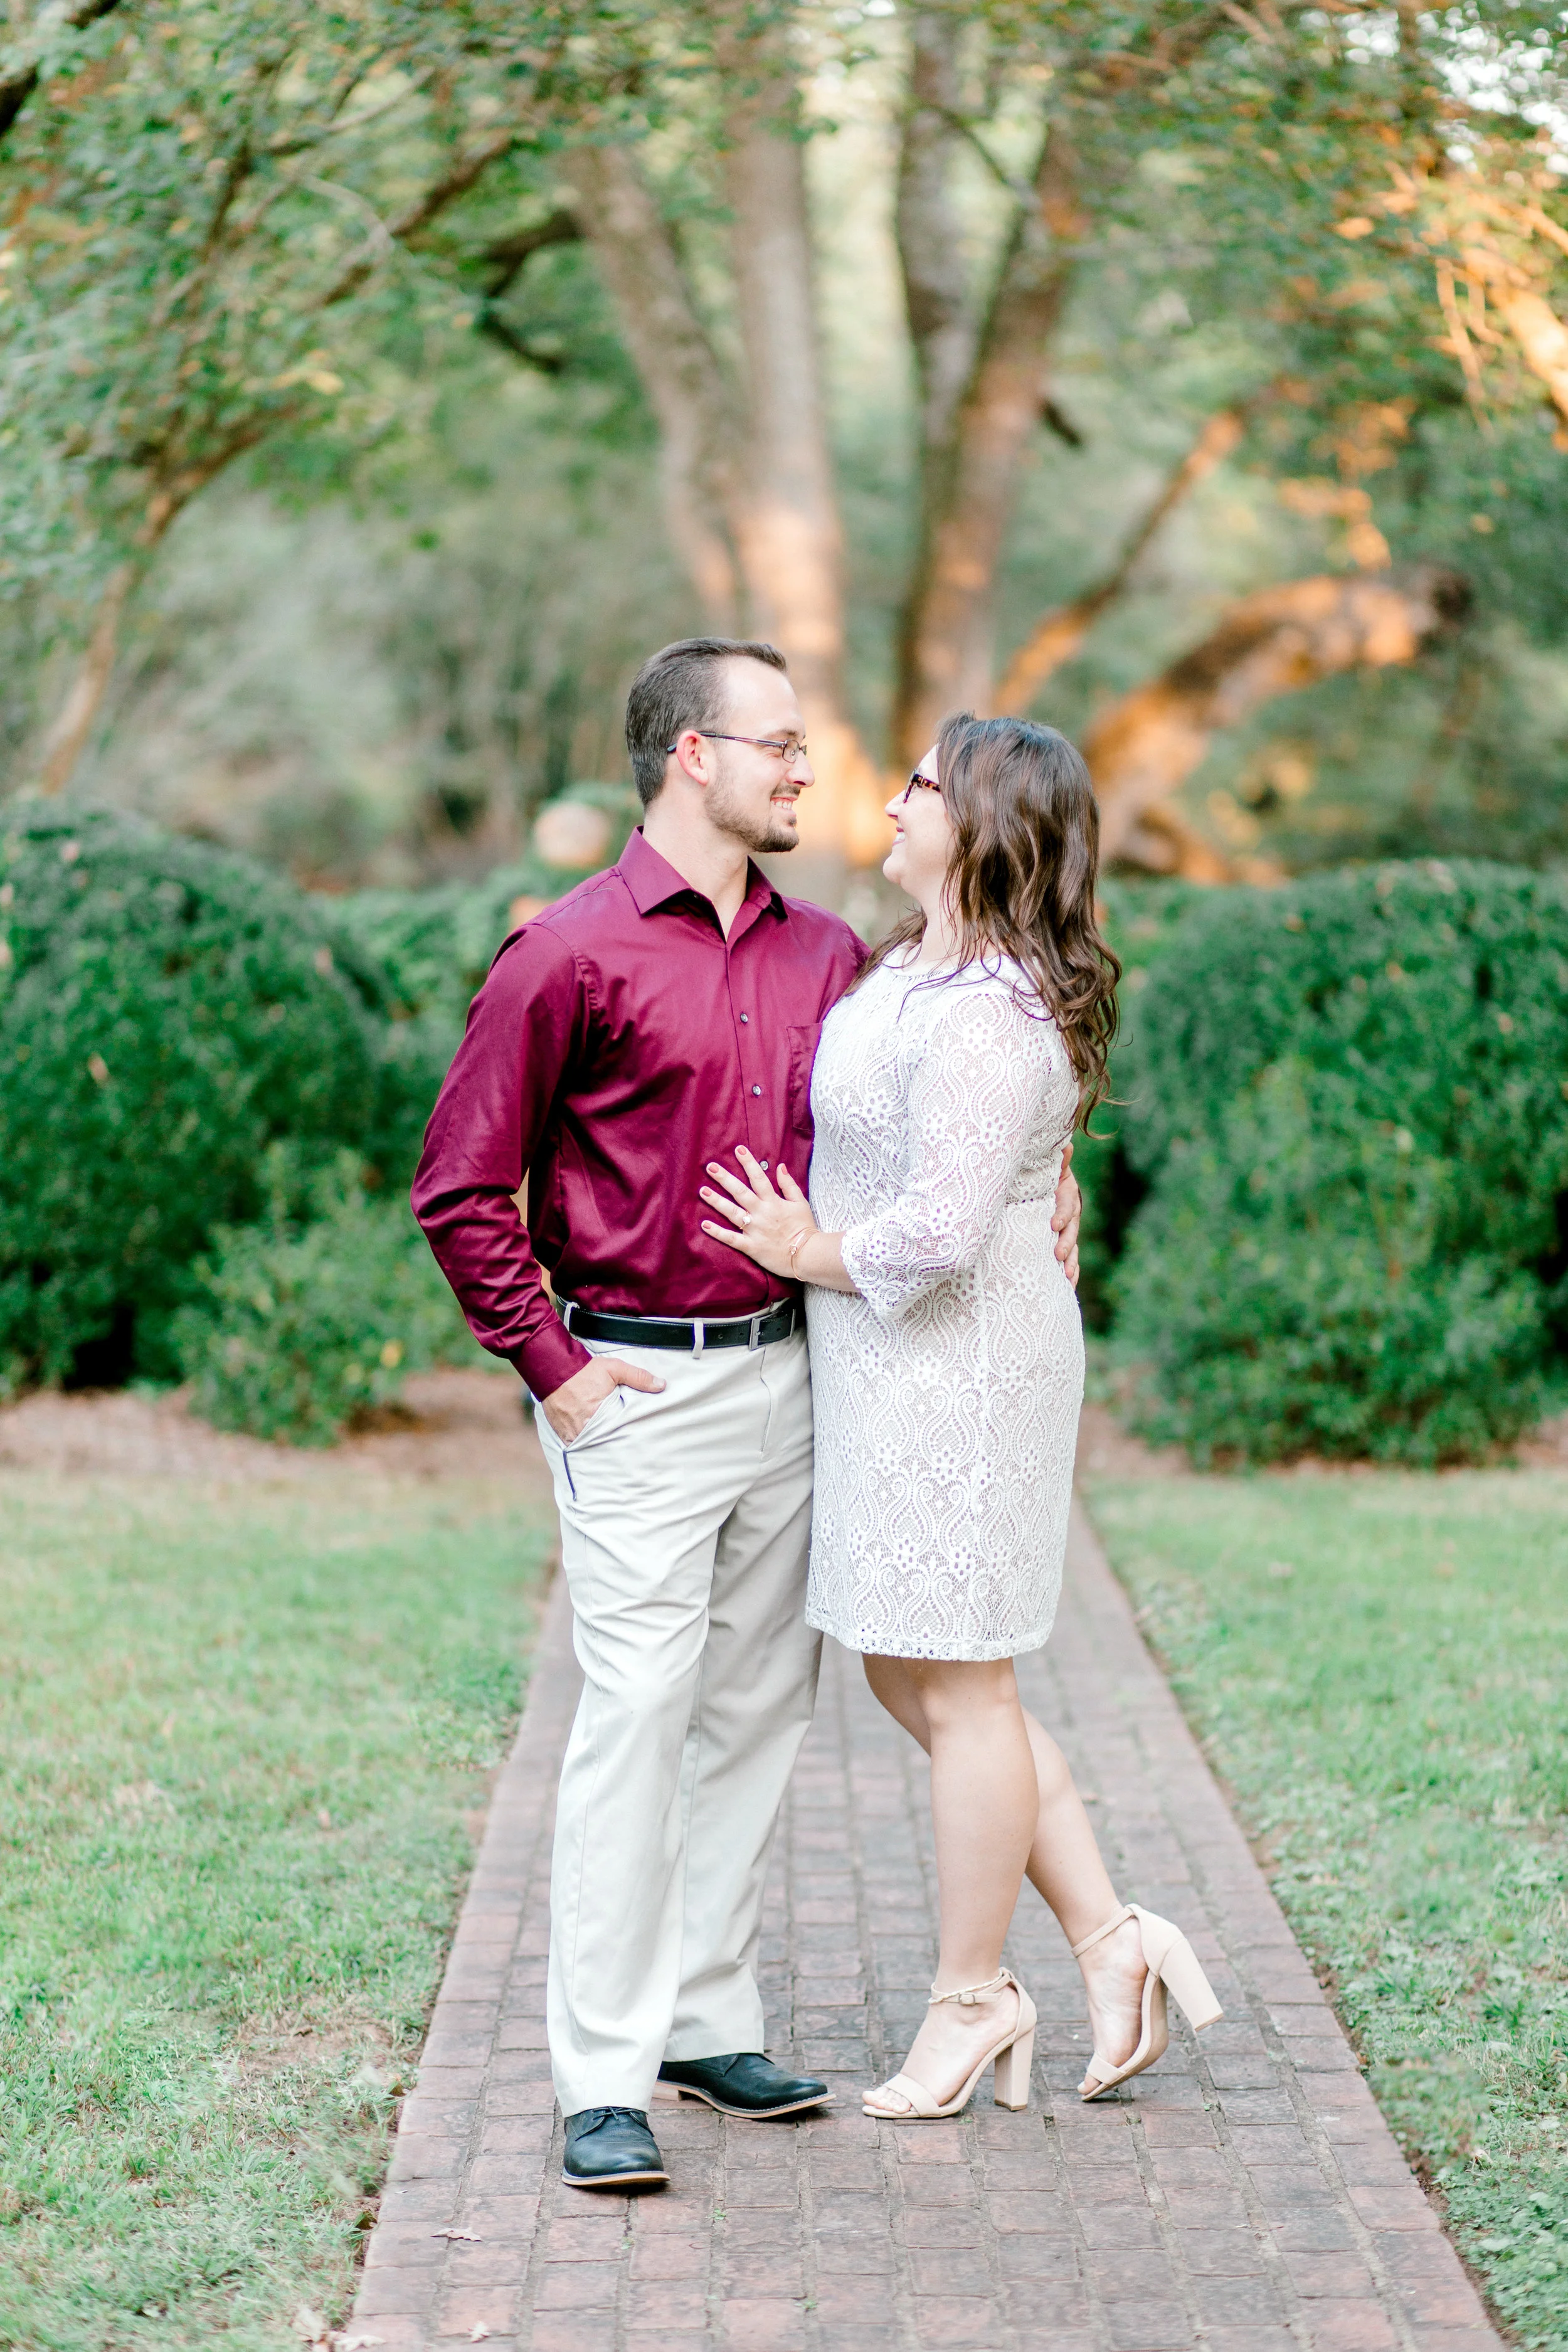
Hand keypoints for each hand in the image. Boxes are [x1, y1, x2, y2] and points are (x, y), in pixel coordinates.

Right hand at [539, 1353, 664, 1442]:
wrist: (552, 1368)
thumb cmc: (584, 1370)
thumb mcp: (614, 1369)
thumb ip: (638, 1377)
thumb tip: (661, 1385)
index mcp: (601, 1415)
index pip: (620, 1434)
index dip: (627, 1437)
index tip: (635, 1441)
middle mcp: (584, 1428)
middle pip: (604, 1443)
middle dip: (613, 1444)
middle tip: (625, 1450)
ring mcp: (571, 1432)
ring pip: (589, 1446)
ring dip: (597, 1445)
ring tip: (608, 1448)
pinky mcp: (561, 1433)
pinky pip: (575, 1445)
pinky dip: (583, 1444)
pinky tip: (592, 1444)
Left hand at [700, 1147, 817, 1279]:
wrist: (809, 1255)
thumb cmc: (805, 1228)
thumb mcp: (800, 1203)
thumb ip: (789, 1185)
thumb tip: (780, 1166)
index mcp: (773, 1201)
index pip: (758, 1178)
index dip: (748, 1163)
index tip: (738, 1150)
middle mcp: (761, 1213)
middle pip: (740, 1192)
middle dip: (725, 1178)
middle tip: (710, 1167)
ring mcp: (755, 1230)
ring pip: (732, 1213)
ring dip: (716, 1201)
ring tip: (703, 1191)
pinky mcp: (751, 1246)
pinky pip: (731, 1239)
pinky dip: (718, 1232)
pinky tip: (704, 1224)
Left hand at [1052, 1143, 1081, 1291]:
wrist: (1038, 1183)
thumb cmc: (1038, 1173)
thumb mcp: (1044, 1165)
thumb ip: (1056, 1161)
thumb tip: (1066, 1146)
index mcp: (1066, 1193)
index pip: (1067, 1204)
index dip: (1062, 1214)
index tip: (1054, 1224)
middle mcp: (1070, 1213)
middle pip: (1071, 1230)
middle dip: (1066, 1243)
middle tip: (1058, 1255)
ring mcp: (1067, 1230)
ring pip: (1073, 1248)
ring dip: (1071, 1262)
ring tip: (1066, 1276)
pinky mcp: (1061, 1243)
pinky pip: (1069, 1260)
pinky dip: (1070, 1272)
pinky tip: (1067, 1286)